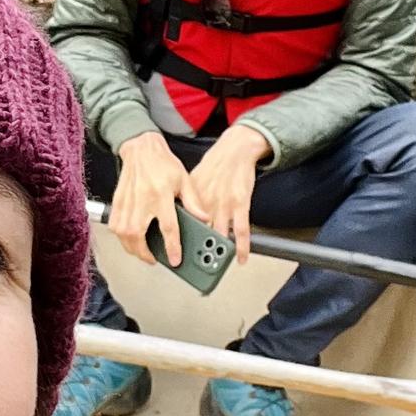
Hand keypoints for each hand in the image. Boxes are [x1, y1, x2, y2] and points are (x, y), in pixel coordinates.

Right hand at [109, 130, 203, 265]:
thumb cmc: (162, 163)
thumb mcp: (184, 179)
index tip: (175, 259)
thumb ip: (193, 201)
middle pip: (139, 235)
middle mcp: (142, 199)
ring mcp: (127, 201)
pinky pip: (115, 226)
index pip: (168, 226)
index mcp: (162, 194)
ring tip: (143, 253)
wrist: (141, 148)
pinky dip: (121, 238)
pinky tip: (129, 240)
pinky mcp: (118, 202)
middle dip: (145, 253)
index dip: (172, 246)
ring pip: (124, 234)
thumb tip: (203, 219)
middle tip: (154, 259)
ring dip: (132, 248)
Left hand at [187, 123, 269, 263]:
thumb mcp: (191, 180)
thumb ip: (184, 200)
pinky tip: (240, 257)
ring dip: (218, 251)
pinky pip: (241, 230)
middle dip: (197, 250)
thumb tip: (174, 216)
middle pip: (200, 232)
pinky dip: (241, 247)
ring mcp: (224, 204)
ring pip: (220, 234)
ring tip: (216, 265)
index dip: (178, 239)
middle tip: (195, 266)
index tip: (175, 253)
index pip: (183, 223)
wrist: (235, 150)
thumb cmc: (214, 165)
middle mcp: (207, 203)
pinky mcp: (241, 204)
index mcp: (193, 198)